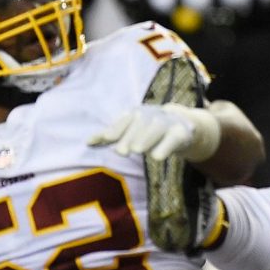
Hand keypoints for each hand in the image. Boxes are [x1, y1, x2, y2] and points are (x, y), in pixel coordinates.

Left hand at [88, 102, 220, 162]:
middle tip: (122, 152)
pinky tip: (156, 157)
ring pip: (157, 127)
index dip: (117, 127)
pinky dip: (165, 147)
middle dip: (131, 136)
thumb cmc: (147, 130)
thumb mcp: (130, 129)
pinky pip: (173, 139)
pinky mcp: (182, 132)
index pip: (127, 117)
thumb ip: (110, 135)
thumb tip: (87, 142)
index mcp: (139, 112)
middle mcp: (154, 114)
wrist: (182, 124)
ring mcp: (169, 122)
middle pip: (141, 123)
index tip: (107, 139)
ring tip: (138, 150)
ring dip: (147, 138)